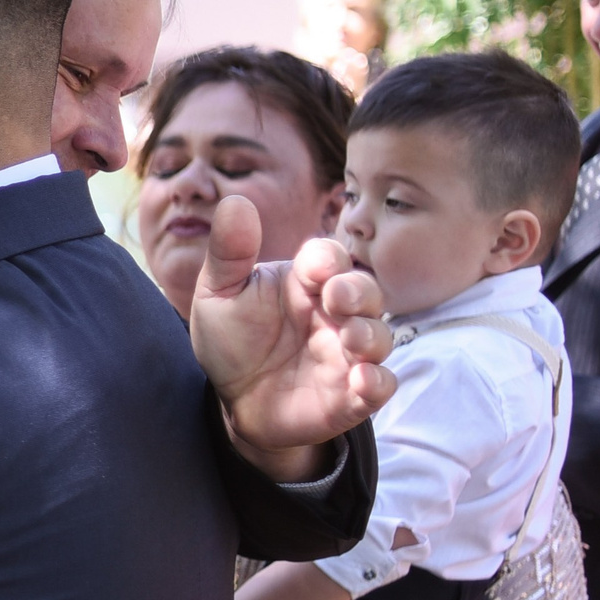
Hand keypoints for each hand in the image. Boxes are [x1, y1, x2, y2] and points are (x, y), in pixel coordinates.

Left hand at [191, 196, 394, 480]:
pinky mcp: (350, 395)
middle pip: (366, 291)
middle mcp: (334, 314)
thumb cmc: (231, 341)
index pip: (330, 257)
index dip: (329, 259)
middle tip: (337, 297)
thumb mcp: (219, 294)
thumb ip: (229, 252)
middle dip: (359, 291)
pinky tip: (360, 380)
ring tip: (348, 339)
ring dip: (370, 335)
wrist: (231, 399)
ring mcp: (346, 354)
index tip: (316, 269)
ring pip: (380, 336)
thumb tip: (235, 200)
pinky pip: (380, 386)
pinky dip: (376, 382)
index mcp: (305, 282)